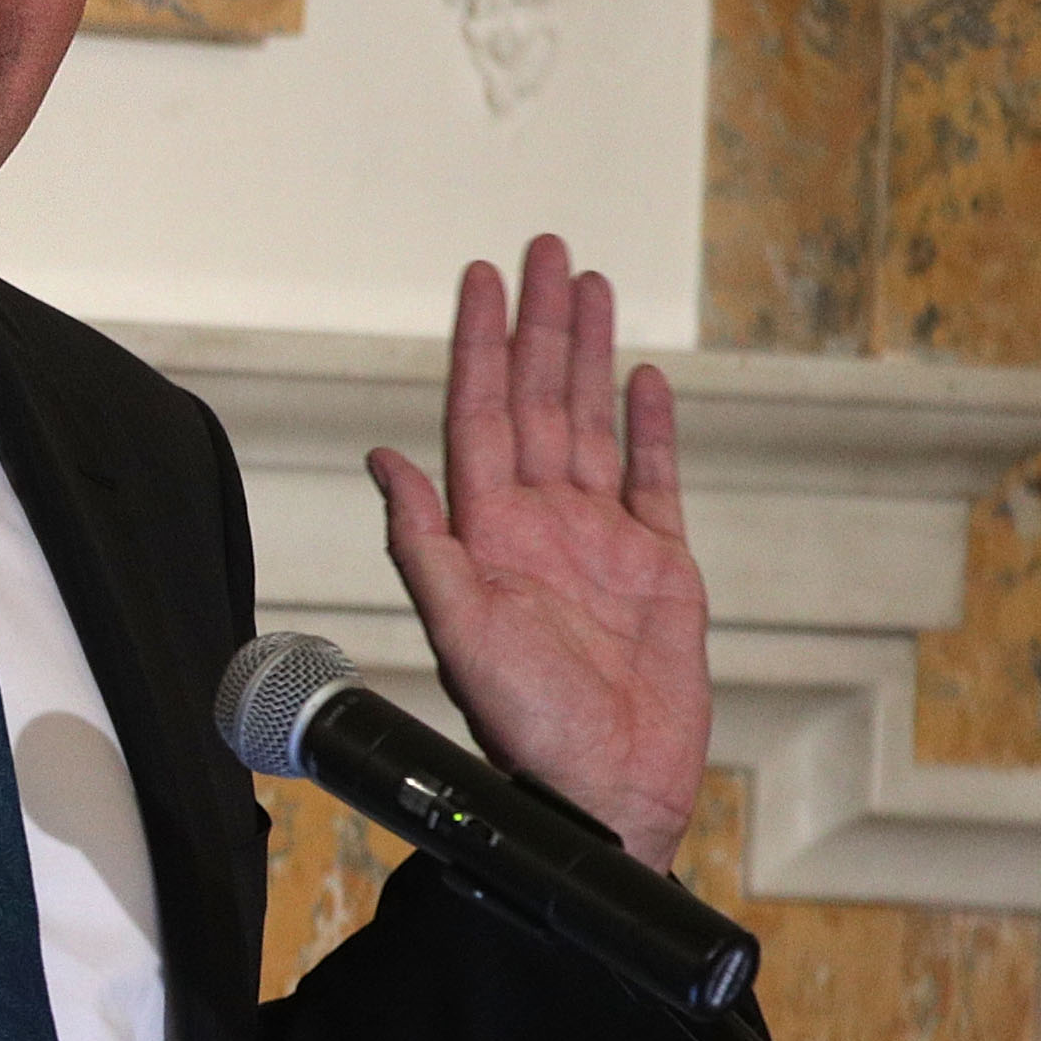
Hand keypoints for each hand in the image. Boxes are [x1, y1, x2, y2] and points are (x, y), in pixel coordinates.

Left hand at [367, 235, 710, 867]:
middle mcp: (537, 523)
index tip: (480, 276)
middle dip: (538, 324)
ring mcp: (599, 541)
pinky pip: (652, 480)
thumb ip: (423, 541)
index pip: (479, 413)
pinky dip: (649, 428)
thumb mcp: (459, 628)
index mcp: (486, 530)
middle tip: (543, 248)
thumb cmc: (523, 726)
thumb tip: (383, 458)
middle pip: (536, 400)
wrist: (602, 792)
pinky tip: (642, 378)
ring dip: (586, 355)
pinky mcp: (658, 568)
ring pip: (590, 424)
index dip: (480, 343)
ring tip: (588, 286)